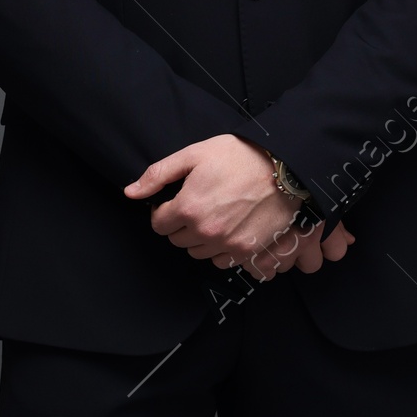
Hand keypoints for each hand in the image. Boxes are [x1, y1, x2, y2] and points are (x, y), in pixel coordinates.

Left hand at [124, 136, 354, 279]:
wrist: (285, 167)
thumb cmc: (240, 156)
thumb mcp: (194, 154)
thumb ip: (158, 174)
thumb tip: (130, 193)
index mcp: (188, 207)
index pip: (158, 224)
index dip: (164, 211)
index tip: (175, 201)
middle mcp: (206, 231)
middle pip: (177, 241)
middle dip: (181, 225)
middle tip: (197, 205)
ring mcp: (228, 244)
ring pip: (198, 253)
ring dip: (200, 238)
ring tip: (214, 215)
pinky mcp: (248, 251)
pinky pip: (222, 262)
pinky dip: (220, 250)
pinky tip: (228, 229)